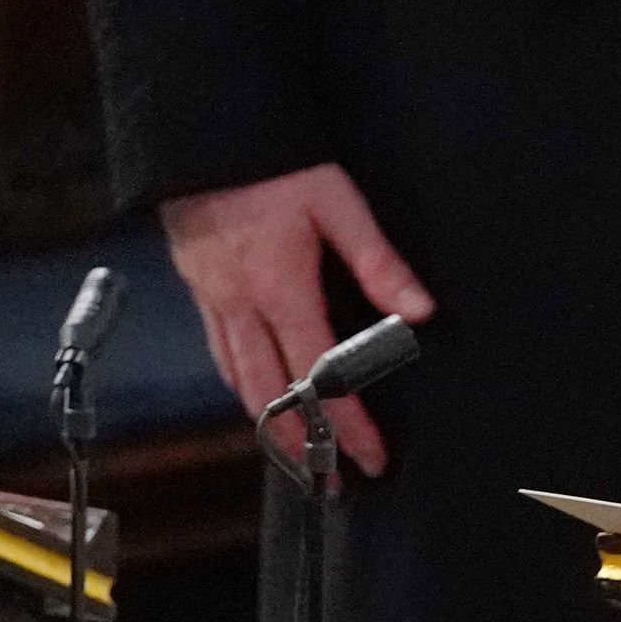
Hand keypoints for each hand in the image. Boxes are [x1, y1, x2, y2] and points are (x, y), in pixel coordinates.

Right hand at [160, 162, 435, 477]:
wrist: (203, 137)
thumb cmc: (277, 165)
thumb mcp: (339, 202)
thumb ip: (378, 260)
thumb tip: (420, 312)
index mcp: (280, 289)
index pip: (320, 376)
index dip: (347, 423)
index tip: (370, 458)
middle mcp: (240, 308)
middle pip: (272, 398)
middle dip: (304, 447)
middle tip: (331, 484)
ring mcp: (214, 304)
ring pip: (241, 384)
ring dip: (269, 428)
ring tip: (299, 460)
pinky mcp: (200, 293)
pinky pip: (222, 358)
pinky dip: (244, 391)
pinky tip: (259, 402)